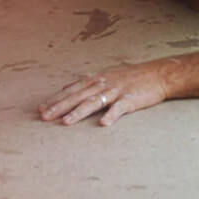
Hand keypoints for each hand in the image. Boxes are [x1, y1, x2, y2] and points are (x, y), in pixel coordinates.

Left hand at [39, 61, 166, 126]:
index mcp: (97, 79)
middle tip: (44, 116)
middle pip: (78, 96)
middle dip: (60, 106)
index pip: (72, 90)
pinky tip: (103, 123)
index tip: (41, 108)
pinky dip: (111, 115)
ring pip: (94, 102)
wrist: (157, 74)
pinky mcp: (130, 99)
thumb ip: (87, 82)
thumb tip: (67, 86)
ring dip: (79, 112)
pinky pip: (119, 108)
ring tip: (65, 122)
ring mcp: (116, 91)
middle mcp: (103, 84)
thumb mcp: (107, 74)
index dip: (56, 99)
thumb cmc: (131, 76)